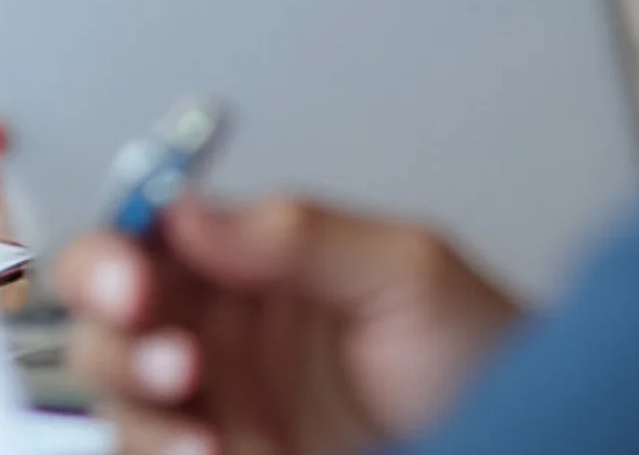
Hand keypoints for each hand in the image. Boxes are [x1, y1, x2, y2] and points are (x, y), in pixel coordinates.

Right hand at [57, 195, 521, 454]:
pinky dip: (162, 452)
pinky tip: (209, 451)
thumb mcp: (406, 270)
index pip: (146, 238)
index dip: (117, 246)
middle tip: (157, 334)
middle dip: (109, 320)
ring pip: (118, 397)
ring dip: (136, 397)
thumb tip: (194, 208)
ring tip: (198, 409)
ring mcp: (222, 410)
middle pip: (107, 316)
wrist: (532, 437)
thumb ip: (299, 235)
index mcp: (250, 263)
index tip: (133, 270)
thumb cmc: (482, 354)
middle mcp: (222, 334)